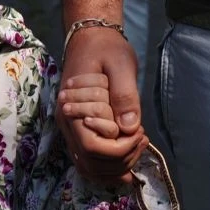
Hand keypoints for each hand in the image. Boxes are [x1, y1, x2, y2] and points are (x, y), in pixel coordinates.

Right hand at [57, 27, 143, 181]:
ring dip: (116, 167)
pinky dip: (108, 169)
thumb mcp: (120, 64)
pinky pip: (89, 162)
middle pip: (90, 163)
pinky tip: (127, 163)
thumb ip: (125, 95)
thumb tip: (130, 127)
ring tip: (137, 146)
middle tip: (142, 138)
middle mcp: (68, 124)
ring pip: (88, 167)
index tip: (140, 132)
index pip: (91, 147)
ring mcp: (72, 130)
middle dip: (121, 160)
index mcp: (73, 109)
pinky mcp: (80, 131)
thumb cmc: (106, 49)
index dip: (119, 149)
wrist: (90, 40)